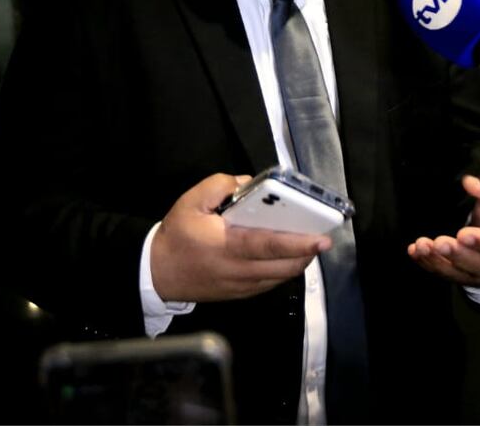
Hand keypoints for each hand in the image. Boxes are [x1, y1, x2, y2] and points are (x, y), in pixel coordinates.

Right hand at [150, 173, 330, 302]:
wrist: (156, 273)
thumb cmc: (176, 236)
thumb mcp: (191, 202)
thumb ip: (219, 186)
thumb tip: (248, 184)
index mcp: (227, 246)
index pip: (269, 245)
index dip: (297, 242)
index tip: (320, 238)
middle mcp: (238, 270)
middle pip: (283, 266)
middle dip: (307, 253)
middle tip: (323, 238)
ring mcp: (240, 286)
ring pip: (279, 278)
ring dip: (298, 262)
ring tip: (309, 244)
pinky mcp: (239, 294)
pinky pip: (270, 284)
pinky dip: (283, 271)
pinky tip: (288, 256)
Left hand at [407, 175, 479, 286]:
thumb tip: (469, 183)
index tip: (463, 234)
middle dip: (458, 255)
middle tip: (439, 242)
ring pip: (462, 274)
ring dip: (439, 262)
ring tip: (422, 246)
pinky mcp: (466, 278)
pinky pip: (447, 275)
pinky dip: (430, 264)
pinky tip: (415, 252)